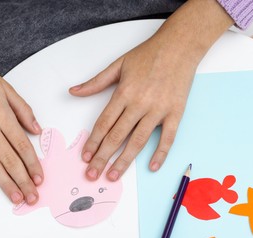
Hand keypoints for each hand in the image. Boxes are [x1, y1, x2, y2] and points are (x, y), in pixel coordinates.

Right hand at [0, 47, 42, 204]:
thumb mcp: (7, 88)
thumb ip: (24, 111)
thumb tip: (38, 130)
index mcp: (3, 116)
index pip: (23, 146)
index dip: (33, 165)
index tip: (41, 179)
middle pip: (10, 159)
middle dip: (23, 181)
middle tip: (32, 197)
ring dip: (5, 183)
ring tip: (15, 198)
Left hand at [69, 37, 195, 180]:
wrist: (179, 46)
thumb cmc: (148, 54)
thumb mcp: (118, 65)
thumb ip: (95, 82)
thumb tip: (73, 91)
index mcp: (124, 93)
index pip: (104, 123)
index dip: (93, 142)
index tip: (85, 157)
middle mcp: (139, 104)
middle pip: (117, 136)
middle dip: (102, 158)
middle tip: (92, 175)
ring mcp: (158, 110)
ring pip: (138, 141)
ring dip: (124, 161)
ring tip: (113, 176)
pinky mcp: (176, 113)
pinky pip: (168, 138)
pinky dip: (160, 153)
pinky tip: (152, 167)